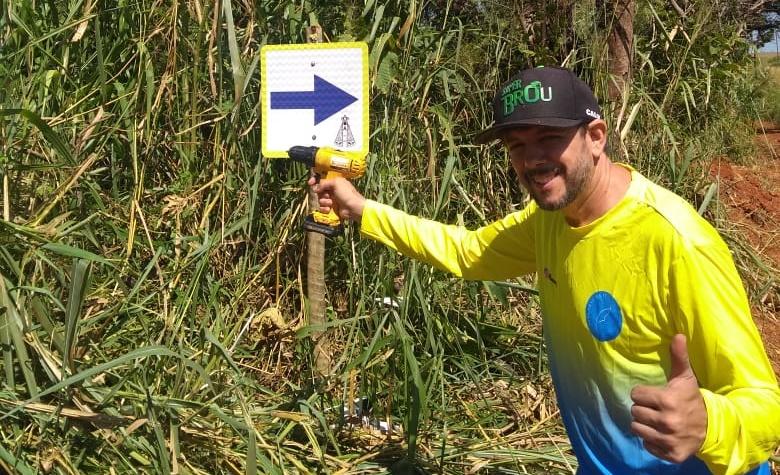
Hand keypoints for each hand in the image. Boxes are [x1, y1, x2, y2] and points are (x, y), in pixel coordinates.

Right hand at [308, 176, 365, 221]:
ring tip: (331, 203)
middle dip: (321, 194)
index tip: (310, 183)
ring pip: (320, 199)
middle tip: (327, 196)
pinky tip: (329, 209)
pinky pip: (322, 207)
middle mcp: (332, 190)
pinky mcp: (331, 208)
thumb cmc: (346, 194)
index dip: (314, 180)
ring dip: (324, 202)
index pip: (321, 179)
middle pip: (319, 190)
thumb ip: (324, 183)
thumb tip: (315, 188)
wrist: (353, 208)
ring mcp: (331, 199)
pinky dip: (324, 209)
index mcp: (334, 182)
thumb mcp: (336, 183)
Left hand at [630, 334, 706, 462]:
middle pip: (634, 412)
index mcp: (668, 400)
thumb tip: (678, 335)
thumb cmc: (691, 399)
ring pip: (636, 428)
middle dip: (643, 409)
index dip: (643, 394)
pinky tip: (663, 434)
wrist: (711, 428)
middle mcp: (667, 421)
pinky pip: (647, 446)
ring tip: (658, 420)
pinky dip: (652, 441)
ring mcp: (668, 439)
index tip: (655, 395)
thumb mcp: (685, 378)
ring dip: (644, 425)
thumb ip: (678, 357)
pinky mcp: (670, 454)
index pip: (636, 395)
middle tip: (657, 408)